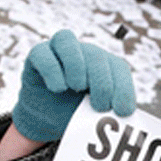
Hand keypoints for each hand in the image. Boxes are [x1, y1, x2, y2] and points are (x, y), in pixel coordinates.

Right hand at [12, 29, 134, 141]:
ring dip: (76, 66)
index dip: (123, 89)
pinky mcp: (37, 56)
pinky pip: (42, 53)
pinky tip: (58, 88)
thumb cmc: (75, 115)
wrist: (46, 120)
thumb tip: (123, 120)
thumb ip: (110, 114)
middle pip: (95, 55)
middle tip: (99, 106)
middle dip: (102, 84)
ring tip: (77, 88)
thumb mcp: (95, 118)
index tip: (122, 112)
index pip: (118, 67)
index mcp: (104, 65)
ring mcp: (58, 51)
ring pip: (66, 39)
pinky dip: (52, 69)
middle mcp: (83, 52)